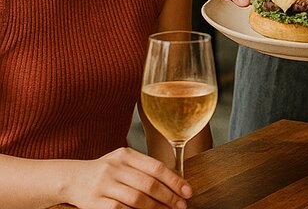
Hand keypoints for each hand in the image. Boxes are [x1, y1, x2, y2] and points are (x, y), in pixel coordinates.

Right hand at [66, 147, 191, 208]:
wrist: (71, 178)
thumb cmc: (103, 172)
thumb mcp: (123, 162)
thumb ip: (143, 168)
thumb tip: (173, 180)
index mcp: (126, 154)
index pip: (156, 166)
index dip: (174, 180)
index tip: (187, 191)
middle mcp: (116, 167)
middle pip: (149, 184)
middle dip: (168, 197)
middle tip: (181, 206)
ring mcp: (104, 184)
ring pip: (137, 199)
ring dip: (156, 208)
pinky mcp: (95, 202)